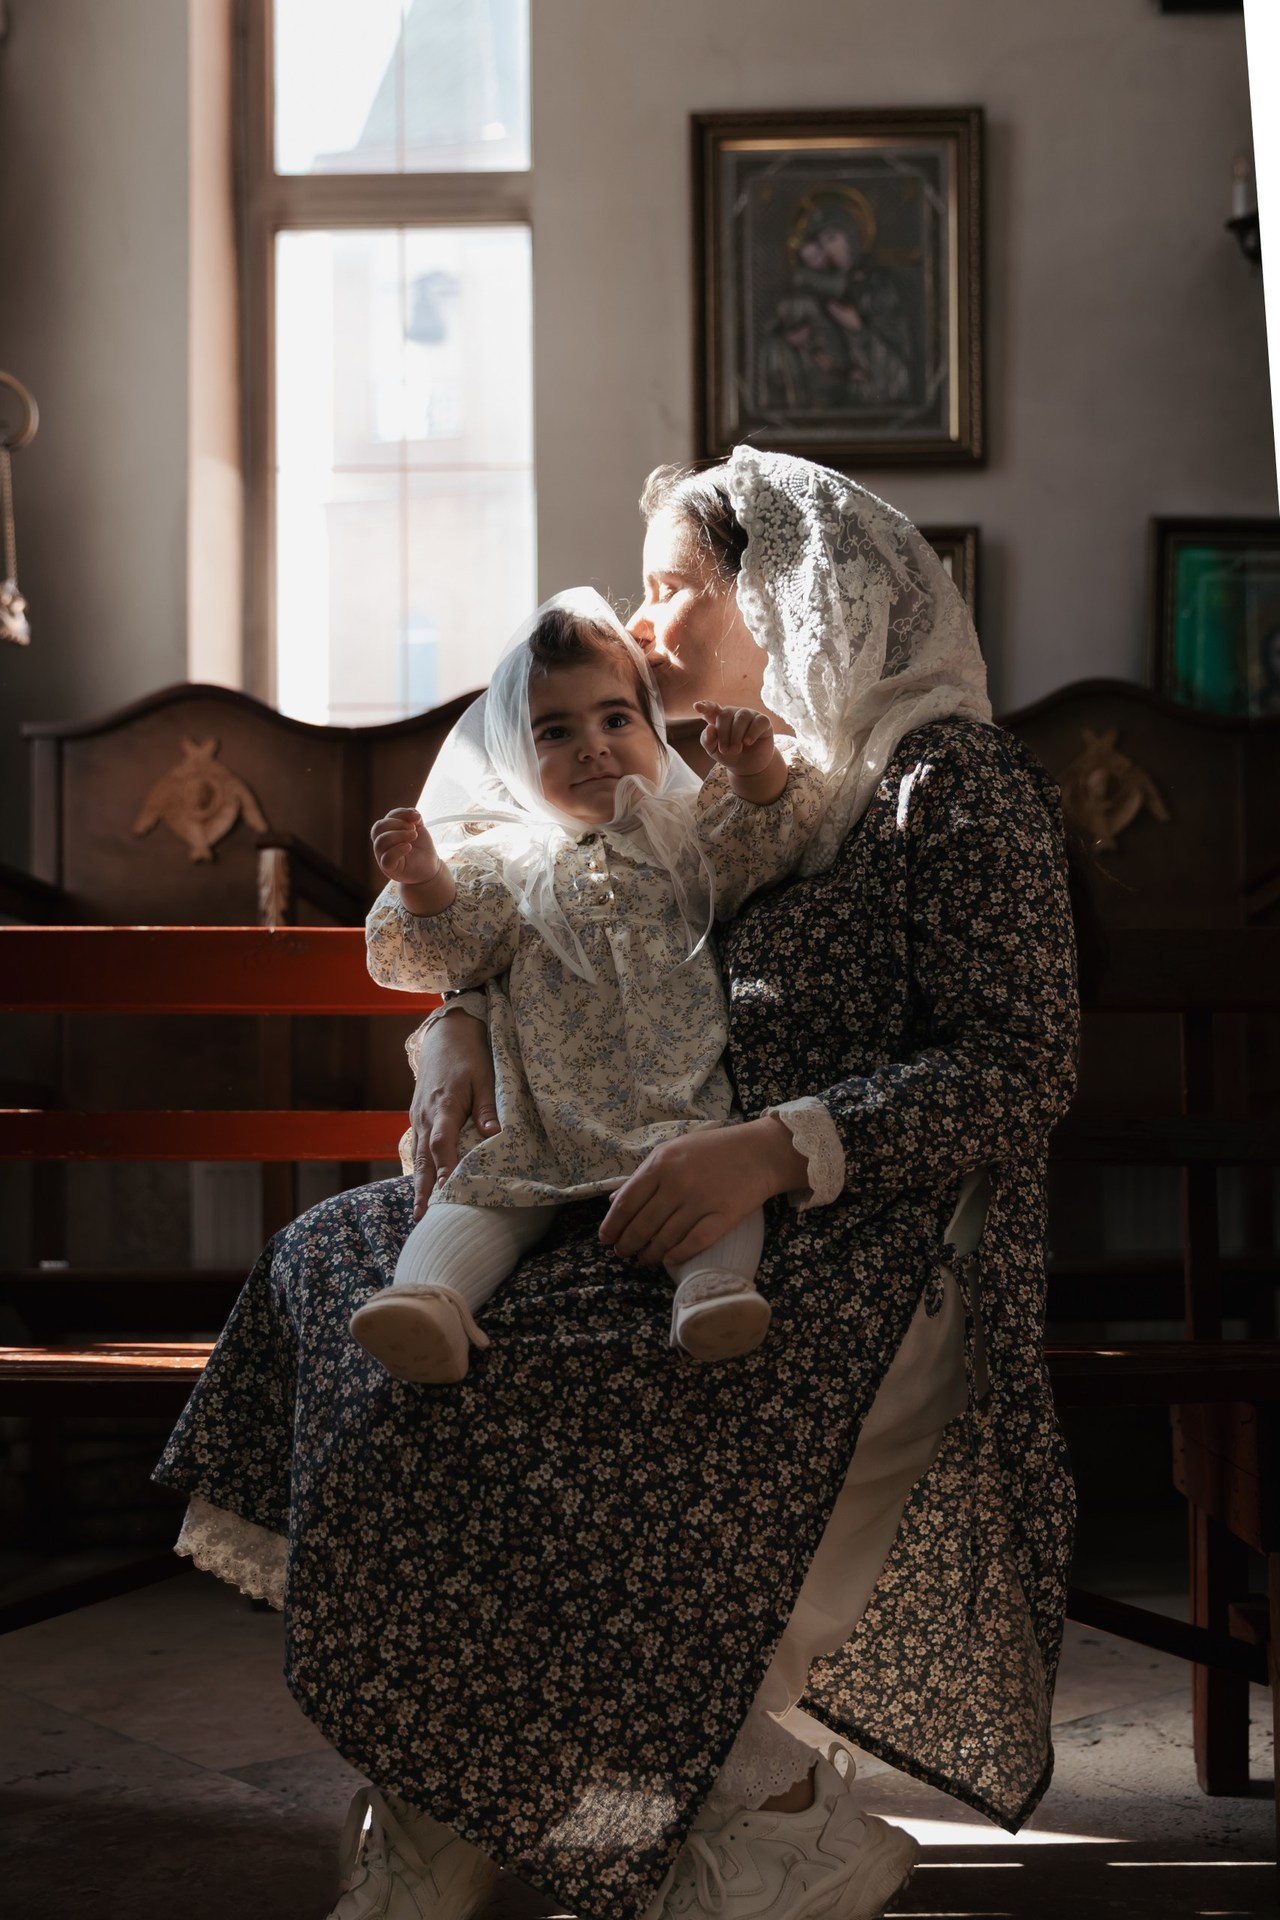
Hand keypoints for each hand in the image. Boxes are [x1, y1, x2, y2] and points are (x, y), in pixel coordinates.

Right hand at [371, 808, 440, 886]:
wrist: (430, 867)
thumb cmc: (421, 848)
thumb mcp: (418, 828)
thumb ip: (413, 818)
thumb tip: (413, 813)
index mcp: (385, 834)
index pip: (384, 820)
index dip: (399, 814)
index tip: (417, 817)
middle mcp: (381, 845)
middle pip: (378, 828)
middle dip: (397, 824)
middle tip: (413, 829)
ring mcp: (383, 857)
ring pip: (380, 842)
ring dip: (399, 835)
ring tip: (413, 836)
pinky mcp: (389, 869)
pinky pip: (386, 858)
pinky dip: (398, 850)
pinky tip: (409, 847)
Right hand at [408, 1010, 499, 1220]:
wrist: (445, 1034)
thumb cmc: (468, 1055)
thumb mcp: (484, 1076)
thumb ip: (486, 1107)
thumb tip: (493, 1135)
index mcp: (442, 1106)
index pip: (441, 1144)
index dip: (445, 1167)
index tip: (447, 1190)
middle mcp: (424, 1116)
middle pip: (423, 1159)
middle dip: (423, 1189)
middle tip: (422, 1218)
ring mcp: (417, 1118)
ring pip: (416, 1156)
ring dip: (419, 1184)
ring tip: (419, 1212)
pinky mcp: (417, 1117)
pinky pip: (416, 1148)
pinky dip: (419, 1168)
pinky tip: (423, 1187)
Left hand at [598, 1116, 807, 1267]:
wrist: (759, 1152)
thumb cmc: (711, 1150)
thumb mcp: (672, 1151)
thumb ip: (643, 1175)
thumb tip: (614, 1201)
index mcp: (661, 1164)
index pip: (626, 1203)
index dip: (612, 1225)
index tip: (606, 1239)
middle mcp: (678, 1184)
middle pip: (642, 1225)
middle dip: (627, 1244)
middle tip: (623, 1253)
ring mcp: (701, 1202)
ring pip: (665, 1239)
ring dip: (649, 1254)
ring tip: (643, 1259)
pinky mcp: (723, 1217)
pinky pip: (693, 1244)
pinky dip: (676, 1256)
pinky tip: (668, 1260)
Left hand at [693, 701, 776, 778]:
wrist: (748, 766)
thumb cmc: (729, 755)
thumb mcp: (714, 751)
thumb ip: (708, 740)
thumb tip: (709, 728)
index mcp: (719, 717)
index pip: (711, 708)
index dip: (705, 706)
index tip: (697, 707)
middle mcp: (734, 713)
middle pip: (725, 715)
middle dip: (724, 734)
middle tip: (726, 751)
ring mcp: (749, 715)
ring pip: (742, 717)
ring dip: (736, 735)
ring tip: (736, 750)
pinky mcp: (763, 721)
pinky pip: (758, 721)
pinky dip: (752, 732)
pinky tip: (748, 742)